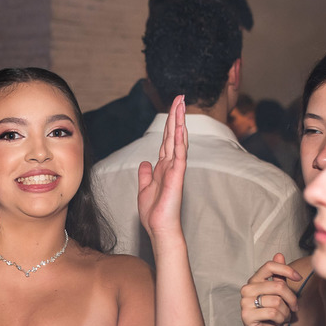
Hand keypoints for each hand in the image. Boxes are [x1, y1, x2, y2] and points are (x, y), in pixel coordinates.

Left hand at [137, 95, 186, 242]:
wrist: (160, 228)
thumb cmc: (154, 213)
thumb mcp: (144, 189)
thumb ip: (146, 175)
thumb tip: (144, 163)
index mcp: (163, 167)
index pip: (167, 140)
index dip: (169, 124)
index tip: (172, 108)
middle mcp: (171, 165)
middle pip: (173, 135)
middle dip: (175, 116)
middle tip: (179, 97)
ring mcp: (175, 169)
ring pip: (178, 140)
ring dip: (179, 122)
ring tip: (181, 104)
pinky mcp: (177, 176)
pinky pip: (179, 154)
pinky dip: (180, 140)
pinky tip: (181, 127)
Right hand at [240, 254, 301, 325]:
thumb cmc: (274, 318)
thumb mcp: (281, 295)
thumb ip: (279, 276)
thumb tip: (279, 255)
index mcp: (254, 281)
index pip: (269, 266)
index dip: (286, 270)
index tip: (298, 277)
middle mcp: (247, 289)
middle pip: (277, 285)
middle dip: (291, 298)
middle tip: (294, 307)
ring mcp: (244, 303)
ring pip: (276, 300)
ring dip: (286, 311)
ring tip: (284, 316)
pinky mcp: (246, 315)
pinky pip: (272, 312)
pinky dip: (281, 318)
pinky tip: (278, 322)